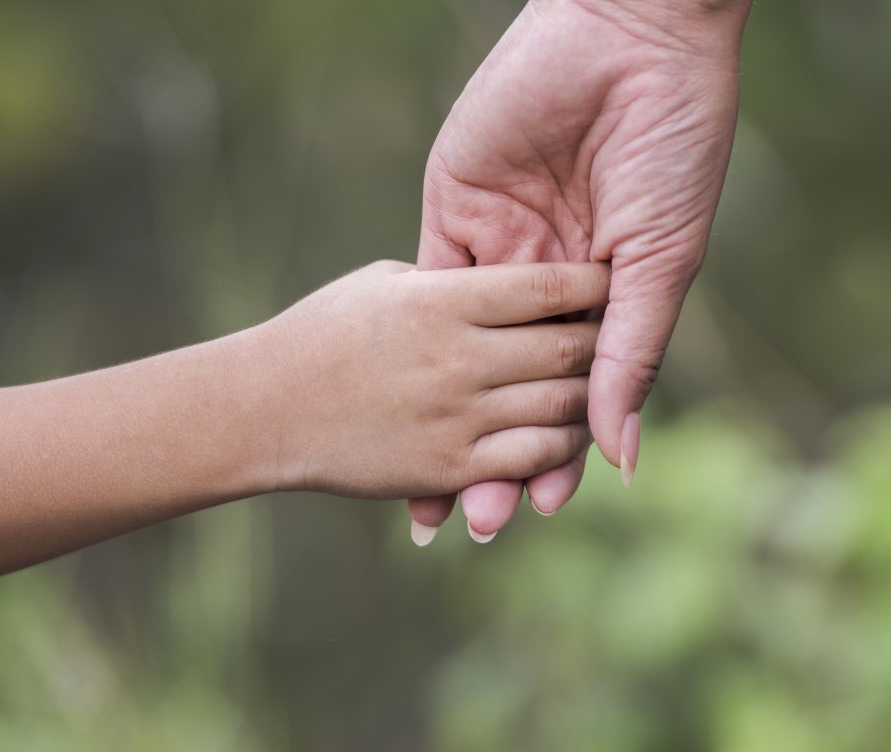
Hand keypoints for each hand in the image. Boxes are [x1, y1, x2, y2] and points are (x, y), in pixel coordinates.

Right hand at [257, 260, 608, 500]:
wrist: (267, 409)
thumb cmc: (323, 333)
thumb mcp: (387, 285)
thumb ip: (451, 280)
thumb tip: (511, 275)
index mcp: (442, 301)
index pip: (547, 284)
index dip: (594, 279)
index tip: (614, 274)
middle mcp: (458, 358)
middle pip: (569, 346)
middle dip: (606, 339)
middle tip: (624, 333)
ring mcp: (458, 416)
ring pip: (564, 406)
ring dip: (593, 396)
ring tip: (602, 385)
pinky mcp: (450, 466)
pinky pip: (534, 457)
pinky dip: (563, 448)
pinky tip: (568, 434)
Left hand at [410, 0, 750, 540]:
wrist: (629, 39)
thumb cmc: (672, 145)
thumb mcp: (661, 260)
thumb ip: (631, 356)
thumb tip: (620, 456)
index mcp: (606, 294)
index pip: (574, 391)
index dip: (557, 452)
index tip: (541, 509)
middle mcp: (548, 283)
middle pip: (513, 386)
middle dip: (495, 452)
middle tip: (478, 520)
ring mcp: (497, 252)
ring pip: (464, 356)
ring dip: (449, 418)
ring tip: (434, 486)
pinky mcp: (452, 214)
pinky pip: (426, 291)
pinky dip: (415, 347)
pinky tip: (407, 401)